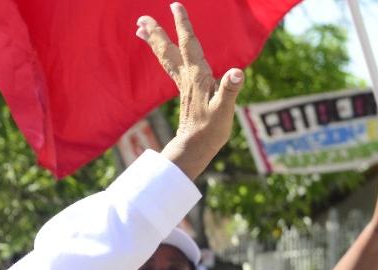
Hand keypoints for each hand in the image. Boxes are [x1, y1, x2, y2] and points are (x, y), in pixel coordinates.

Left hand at [142, 4, 245, 181]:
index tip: (175, 6)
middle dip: (155, 32)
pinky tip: (162, 51)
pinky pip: (170, 65)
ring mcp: (183, 82)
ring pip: (165, 56)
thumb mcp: (225, 109)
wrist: (195, 147)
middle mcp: (187, 76)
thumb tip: (237, 73)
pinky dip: (163, 53)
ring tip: (140, 28)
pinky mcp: (184, 89)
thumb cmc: (211, 129)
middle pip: (167, 49)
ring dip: (153, 41)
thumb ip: (230, 90)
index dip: (182, 24)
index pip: (188, 44)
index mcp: (197, 75)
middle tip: (140, 18)